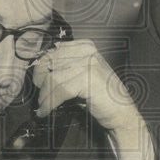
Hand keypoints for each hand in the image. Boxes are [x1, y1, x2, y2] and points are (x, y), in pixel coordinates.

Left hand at [32, 40, 154, 159]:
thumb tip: (38, 70)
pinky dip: (49, 103)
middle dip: (41, 82)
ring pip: (52, 78)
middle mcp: (87, 50)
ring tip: (43, 107)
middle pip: (50, 63)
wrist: (121, 114)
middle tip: (40, 97)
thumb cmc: (100, 97)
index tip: (37, 83)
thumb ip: (65, 68)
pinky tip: (46, 111)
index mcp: (85, 46)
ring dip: (44, 96)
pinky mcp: (88, 78)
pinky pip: (59, 90)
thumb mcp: (81, 75)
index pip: (52, 52)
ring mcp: (89, 63)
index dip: (40, 68)